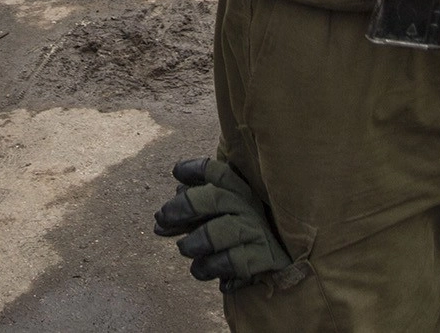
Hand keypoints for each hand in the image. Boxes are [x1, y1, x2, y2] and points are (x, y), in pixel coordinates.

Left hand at [152, 158, 292, 290]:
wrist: (281, 265)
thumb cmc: (238, 238)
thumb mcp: (213, 221)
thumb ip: (188, 219)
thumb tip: (158, 223)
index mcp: (239, 191)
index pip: (218, 172)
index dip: (195, 169)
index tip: (176, 171)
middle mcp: (249, 207)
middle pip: (215, 197)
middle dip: (185, 206)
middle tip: (162, 218)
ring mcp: (257, 232)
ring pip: (222, 231)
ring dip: (197, 241)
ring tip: (184, 249)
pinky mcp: (264, 259)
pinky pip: (234, 262)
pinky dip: (213, 267)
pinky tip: (203, 270)